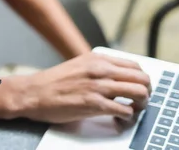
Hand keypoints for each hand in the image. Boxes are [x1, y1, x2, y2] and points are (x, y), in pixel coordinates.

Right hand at [12, 53, 150, 123]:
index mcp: (97, 59)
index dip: (140, 79)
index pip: (135, 66)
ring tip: (131, 110)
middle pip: (142, 79)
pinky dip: (127, 117)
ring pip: (139, 93)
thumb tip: (117, 78)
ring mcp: (98, 86)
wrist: (33, 92)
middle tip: (138, 101)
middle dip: (145, 92)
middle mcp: (100, 70)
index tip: (136, 88)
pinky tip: (118, 118)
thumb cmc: (53, 82)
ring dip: (140, 105)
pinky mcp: (94, 104)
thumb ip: (98, 69)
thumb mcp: (78, 66)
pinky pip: (125, 111)